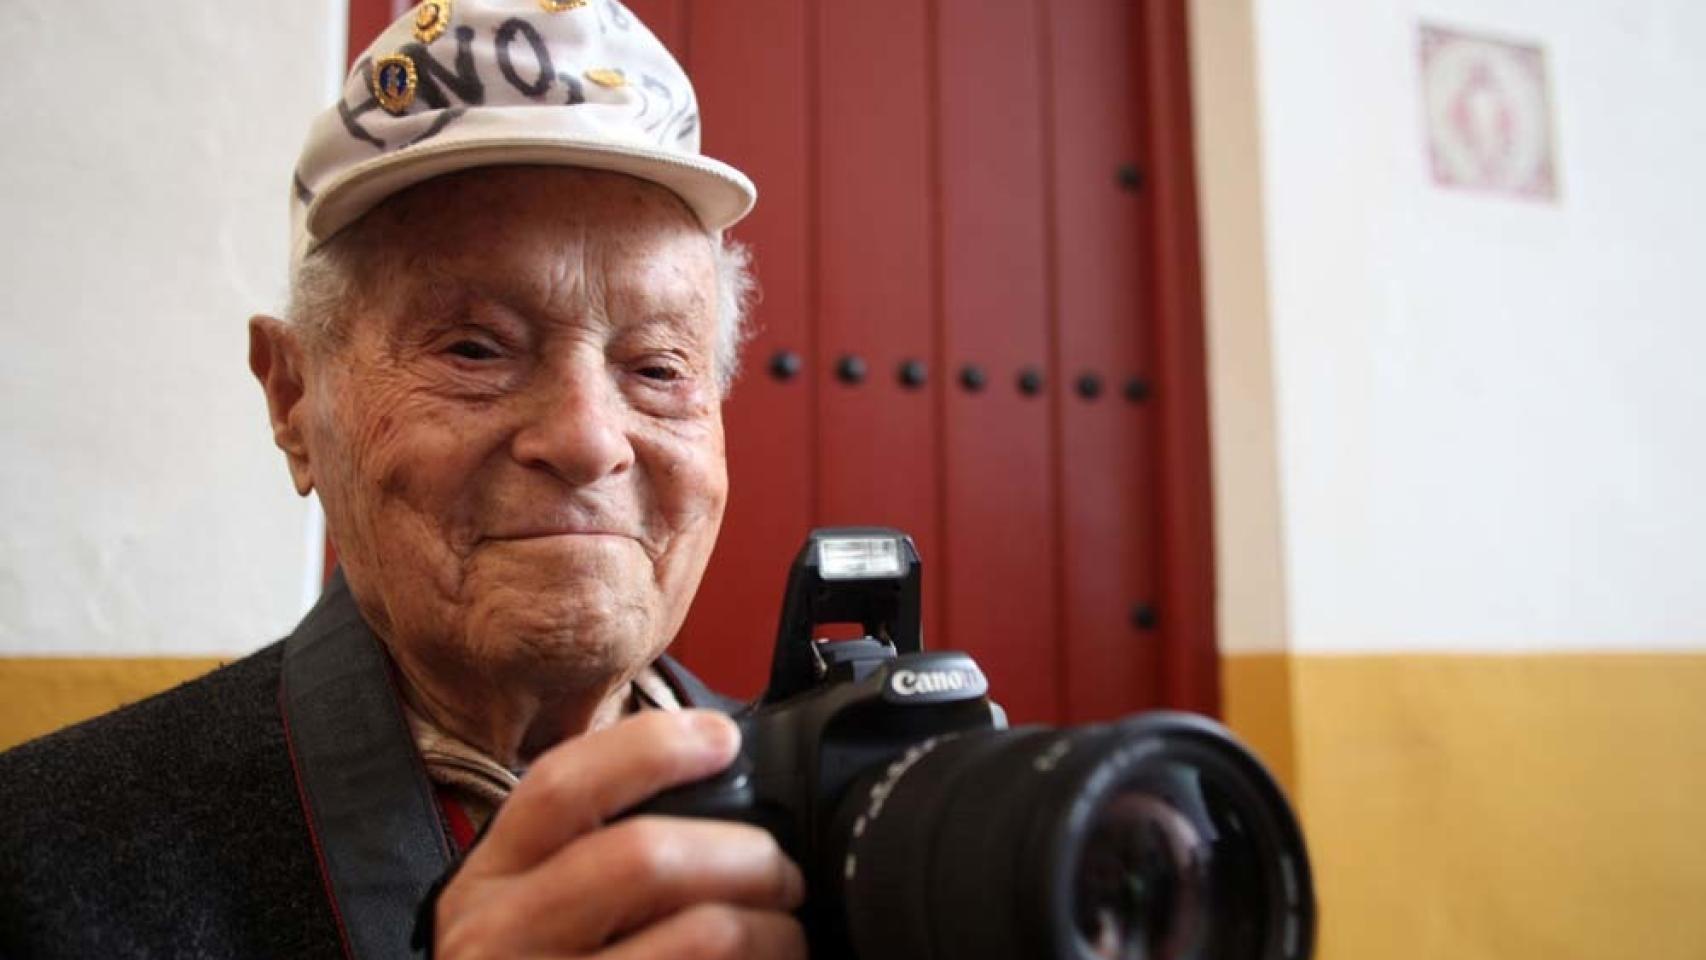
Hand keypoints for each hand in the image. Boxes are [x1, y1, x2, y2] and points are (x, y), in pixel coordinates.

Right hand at [433, 710, 806, 958]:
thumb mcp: (533, 900)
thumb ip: (596, 843)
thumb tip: (715, 771)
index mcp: (493, 876)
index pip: (562, 786)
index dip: (651, 749)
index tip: (722, 741)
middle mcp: (501, 935)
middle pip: (643, 856)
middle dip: (742, 854)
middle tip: (782, 873)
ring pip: (700, 936)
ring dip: (769, 930)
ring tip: (787, 935)